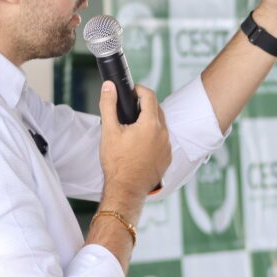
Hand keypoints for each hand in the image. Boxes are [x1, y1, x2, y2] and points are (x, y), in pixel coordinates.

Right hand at [97, 82, 170, 216]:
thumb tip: (109, 86)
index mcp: (151, 124)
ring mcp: (167, 147)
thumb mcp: (109, 131)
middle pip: (157, 109)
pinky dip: (153, 137)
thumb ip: (109, 105)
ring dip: (149, 122)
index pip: (149, 95)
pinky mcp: (167, 158)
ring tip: (133, 127)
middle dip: (144, 105)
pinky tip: (140, 144)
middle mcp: (163, 134)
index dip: (139, 89)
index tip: (131, 91)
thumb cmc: (117, 163)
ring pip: (161, 125)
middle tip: (129, 109)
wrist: (126, 190)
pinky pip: (162, 141)